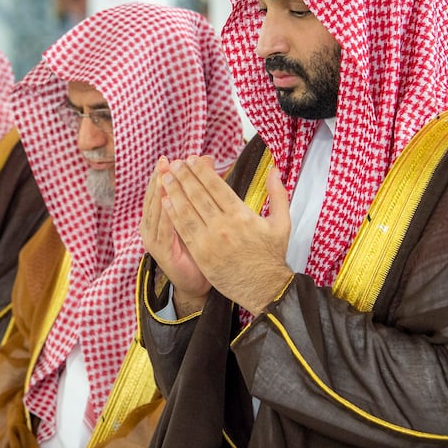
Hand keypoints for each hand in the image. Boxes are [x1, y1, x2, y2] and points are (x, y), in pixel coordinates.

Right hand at [141, 157, 211, 315]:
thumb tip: (207, 157)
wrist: (196, 280)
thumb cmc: (198, 245)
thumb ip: (201, 186)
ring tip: (165, 177)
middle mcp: (151, 225)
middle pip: (154, 197)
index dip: (164, 173)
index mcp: (158, 215)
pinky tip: (168, 204)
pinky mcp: (160, 252)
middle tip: (166, 162)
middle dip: (160, 178)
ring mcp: (153, 238)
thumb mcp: (199, 212)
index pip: (159, 189)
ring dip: (160, 193)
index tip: (172, 158)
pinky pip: (163, 231)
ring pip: (155, 211)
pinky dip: (165, 217)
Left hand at [159, 155, 292, 315]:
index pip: (217, 187)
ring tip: (166, 177)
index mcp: (242, 215)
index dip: (202, 171)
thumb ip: (278, 194)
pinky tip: (165, 202)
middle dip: (184, 177)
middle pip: (199, 195)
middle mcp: (224, 226)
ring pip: (187, 210)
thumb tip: (275, 169)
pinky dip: (173, 214)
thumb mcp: (281, 223)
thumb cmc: (271, 255)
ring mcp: (210, 241)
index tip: (192, 159)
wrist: (264, 288)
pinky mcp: (201, 255)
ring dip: (174, 192)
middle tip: (175, 164)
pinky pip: (184, 230)